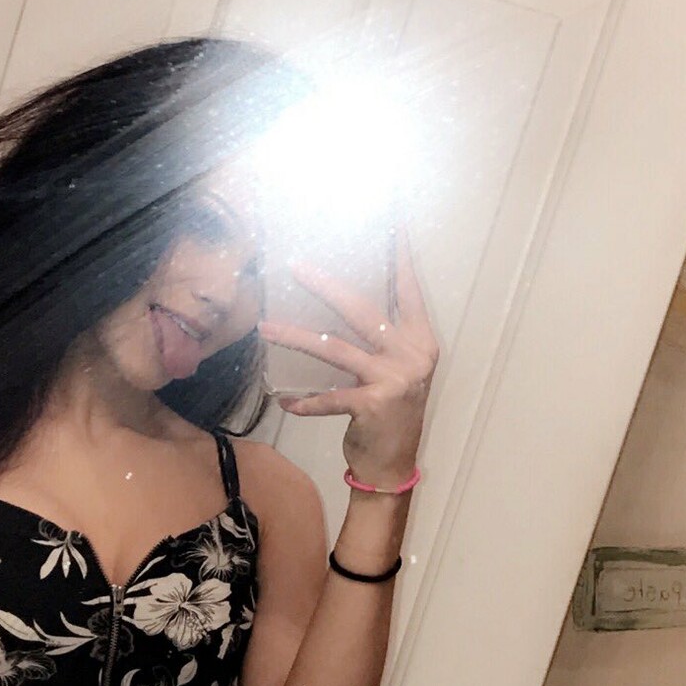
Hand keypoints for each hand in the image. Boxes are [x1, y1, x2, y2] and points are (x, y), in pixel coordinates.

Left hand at [258, 217, 438, 484]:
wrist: (394, 464)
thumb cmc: (390, 411)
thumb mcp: (394, 369)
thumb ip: (378, 339)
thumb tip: (338, 302)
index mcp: (419, 338)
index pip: (407, 288)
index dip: (399, 256)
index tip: (390, 221)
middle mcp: (411, 353)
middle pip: (361, 309)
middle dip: (326, 284)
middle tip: (295, 265)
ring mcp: (393, 378)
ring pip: (335, 348)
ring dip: (295, 336)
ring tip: (265, 327)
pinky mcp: (373, 405)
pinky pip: (329, 397)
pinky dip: (305, 401)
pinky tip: (284, 401)